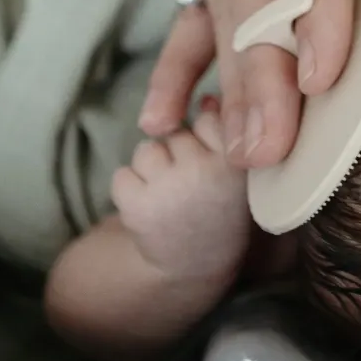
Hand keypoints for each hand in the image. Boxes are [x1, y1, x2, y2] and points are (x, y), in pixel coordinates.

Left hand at [112, 100, 249, 280]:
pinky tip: (151, 206)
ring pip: (147, 149)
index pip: (212, 117)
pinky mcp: (136, 206)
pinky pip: (122, 174)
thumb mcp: (238, 170)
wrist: (197, 264)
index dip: (208, 137)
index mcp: (237, 161)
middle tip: (192, 183)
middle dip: (179, 151)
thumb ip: (227, 132)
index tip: (214, 161)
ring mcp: (168, 189)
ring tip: (170, 194)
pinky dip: (130, 188)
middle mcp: (204, 172)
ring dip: (152, 168)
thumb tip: (206, 96)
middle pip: (177, 133)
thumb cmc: (221, 206)